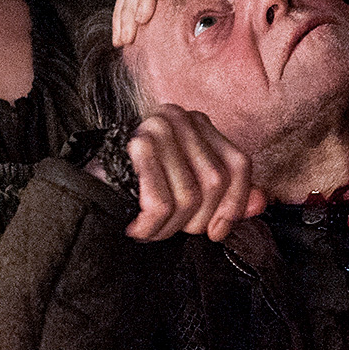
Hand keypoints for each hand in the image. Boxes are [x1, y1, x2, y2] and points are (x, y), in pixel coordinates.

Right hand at [115, 104, 266, 241]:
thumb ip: (229, 196)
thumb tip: (262, 203)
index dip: (234, 204)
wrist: (86, 187)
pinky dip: (151, 228)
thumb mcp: (191, 192)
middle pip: (215, 183)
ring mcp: (157, 129)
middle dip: (197, 220)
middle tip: (172, 229)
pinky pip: (162, 204)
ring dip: (169, 228)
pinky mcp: (137, 147)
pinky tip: (138, 229)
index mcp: (199, 123)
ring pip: (189, 197)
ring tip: (152, 229)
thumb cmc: (140, 190)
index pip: (238, 164)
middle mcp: (180, 118)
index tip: (218, 232)